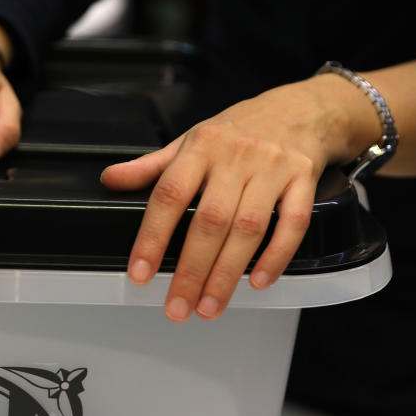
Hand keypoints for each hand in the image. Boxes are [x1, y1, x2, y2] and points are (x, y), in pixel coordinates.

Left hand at [101, 76, 379, 321]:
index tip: (140, 273)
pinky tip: (258, 282)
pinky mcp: (305, 177)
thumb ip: (151, 166)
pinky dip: (276, 255)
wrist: (304, 107)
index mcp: (200, 147)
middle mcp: (235, 156)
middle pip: (209, 221)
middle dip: (191, 271)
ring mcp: (273, 167)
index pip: (169, 195)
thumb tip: (109, 180)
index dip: (152, 237)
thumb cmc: (238, 130)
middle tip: (177, 308)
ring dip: (227, 273)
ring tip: (210, 307)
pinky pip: (293, 223)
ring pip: (248, 228)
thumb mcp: (191, 140)